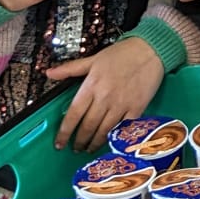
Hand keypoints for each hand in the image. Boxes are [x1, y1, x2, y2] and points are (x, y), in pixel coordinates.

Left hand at [49, 35, 163, 151]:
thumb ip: (70, 69)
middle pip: (87, 126)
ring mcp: (121, 104)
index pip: (73, 114)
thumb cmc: (122, 53)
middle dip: (79, 140)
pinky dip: (115, 137)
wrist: (150, 50)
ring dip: (94, 143)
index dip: (65, 131)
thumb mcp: (93, 59)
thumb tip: (49, 72)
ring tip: (89, 148)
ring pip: (104, 131)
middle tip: (76, 148)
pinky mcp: (136, 108)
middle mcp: (104, 97)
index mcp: (91, 85)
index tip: (59, 143)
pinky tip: (110, 142)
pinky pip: (123, 128)